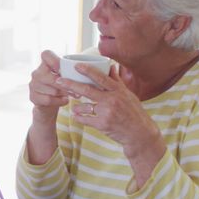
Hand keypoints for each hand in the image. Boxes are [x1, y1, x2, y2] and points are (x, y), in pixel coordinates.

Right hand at [29, 50, 71, 124]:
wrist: (48, 104)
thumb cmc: (60, 87)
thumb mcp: (64, 77)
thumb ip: (70, 72)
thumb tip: (84, 72)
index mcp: (45, 64)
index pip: (46, 54)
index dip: (55, 61)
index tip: (62, 70)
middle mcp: (37, 73)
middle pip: (52, 78)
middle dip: (65, 85)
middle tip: (75, 89)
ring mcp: (33, 85)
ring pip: (52, 90)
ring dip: (64, 94)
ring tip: (69, 95)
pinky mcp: (33, 97)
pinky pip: (49, 99)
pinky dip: (59, 101)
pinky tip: (64, 100)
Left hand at [55, 65, 165, 181]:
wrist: (139, 133)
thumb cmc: (133, 112)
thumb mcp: (128, 94)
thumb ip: (117, 81)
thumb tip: (111, 66)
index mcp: (118, 91)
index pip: (101, 78)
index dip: (88, 71)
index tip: (76, 65)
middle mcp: (112, 100)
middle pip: (88, 90)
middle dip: (71, 85)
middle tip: (59, 81)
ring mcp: (107, 113)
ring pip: (85, 106)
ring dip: (76, 107)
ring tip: (74, 107)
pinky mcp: (103, 124)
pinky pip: (86, 120)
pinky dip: (79, 118)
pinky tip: (76, 116)